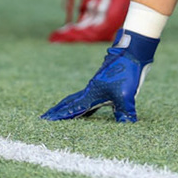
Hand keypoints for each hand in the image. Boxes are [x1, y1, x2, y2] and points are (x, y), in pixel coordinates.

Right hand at [42, 30, 157, 121]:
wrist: (132, 51)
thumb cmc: (127, 72)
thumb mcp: (127, 96)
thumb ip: (124, 113)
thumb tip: (126, 125)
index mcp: (92, 93)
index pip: (73, 107)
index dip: (60, 115)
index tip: (46, 119)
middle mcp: (91, 89)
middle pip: (70, 101)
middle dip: (58, 110)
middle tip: (46, 116)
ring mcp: (97, 85)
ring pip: (78, 97)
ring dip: (69, 105)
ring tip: (62, 112)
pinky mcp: (105, 82)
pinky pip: (88, 95)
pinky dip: (83, 102)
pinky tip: (87, 105)